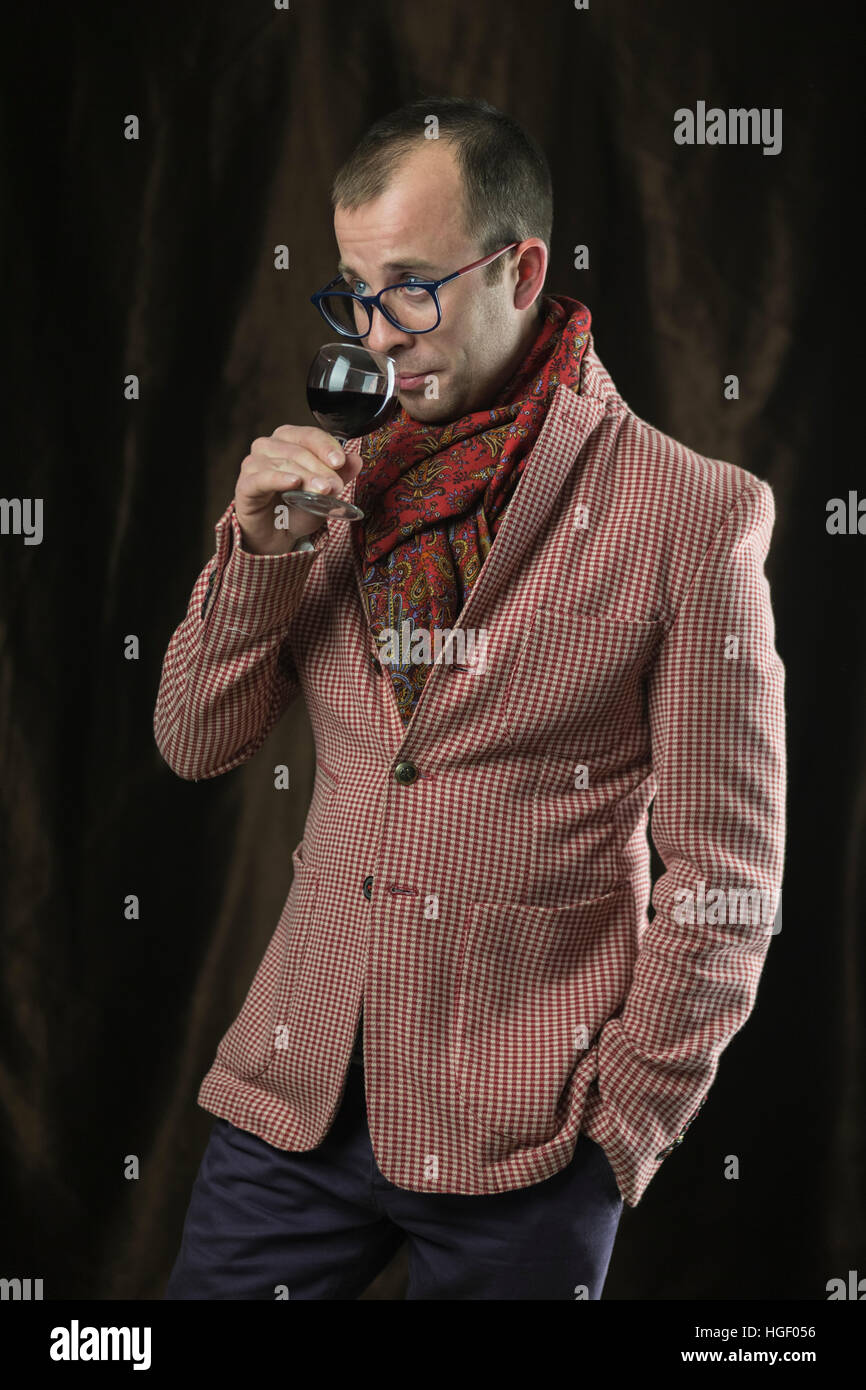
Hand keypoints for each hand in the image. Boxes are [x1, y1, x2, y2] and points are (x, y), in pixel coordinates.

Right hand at [234, 425, 363, 554]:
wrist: (277, 535)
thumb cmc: (296, 507)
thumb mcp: (325, 491)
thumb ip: (340, 474)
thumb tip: (356, 460)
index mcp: (288, 440)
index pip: (309, 435)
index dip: (326, 446)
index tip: (341, 461)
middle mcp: (268, 446)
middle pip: (298, 450)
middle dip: (320, 468)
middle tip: (336, 485)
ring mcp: (253, 464)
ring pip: (283, 463)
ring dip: (306, 476)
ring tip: (323, 490)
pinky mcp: (245, 485)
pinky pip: (262, 478)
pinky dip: (279, 479)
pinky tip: (293, 483)